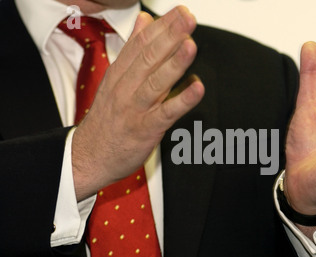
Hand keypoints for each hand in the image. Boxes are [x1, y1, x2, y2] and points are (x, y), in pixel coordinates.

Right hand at [72, 7, 204, 199]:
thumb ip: (133, 49)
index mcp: (120, 73)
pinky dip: (182, 100)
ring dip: (174, 63)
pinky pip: (166, 113)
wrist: (90, 155)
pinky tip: (197, 88)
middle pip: (149, 58)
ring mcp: (135, 108)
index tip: (180, 11)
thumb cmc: (108, 117)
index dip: (162, 26)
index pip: (141, 44)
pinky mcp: (145, 129)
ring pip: (155, 82)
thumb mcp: (115, 79)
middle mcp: (126, 87)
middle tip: (187, 18)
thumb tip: (145, 21)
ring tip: (191, 44)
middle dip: (170, 36)